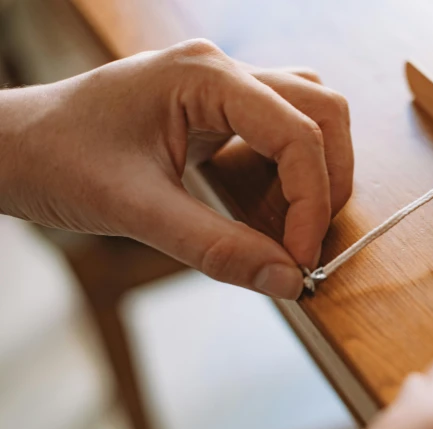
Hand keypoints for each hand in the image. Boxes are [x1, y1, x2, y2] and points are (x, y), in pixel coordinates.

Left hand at [0, 39, 352, 298]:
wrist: (13, 148)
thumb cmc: (57, 162)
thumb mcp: (135, 210)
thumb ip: (217, 247)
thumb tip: (288, 280)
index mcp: (203, 77)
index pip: (297, 133)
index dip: (312, 202)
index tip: (300, 260)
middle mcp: (221, 70)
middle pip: (321, 111)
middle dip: (328, 180)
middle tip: (308, 240)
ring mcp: (220, 86)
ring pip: (308, 113)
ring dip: (316, 170)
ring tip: (294, 224)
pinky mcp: (215, 108)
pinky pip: (278, 129)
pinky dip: (289, 171)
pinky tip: (267, 206)